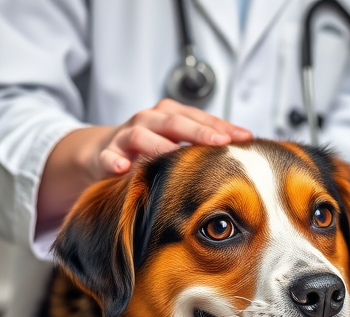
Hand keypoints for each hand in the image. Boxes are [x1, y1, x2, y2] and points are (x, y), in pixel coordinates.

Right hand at [94, 99, 251, 176]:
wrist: (104, 152)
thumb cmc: (152, 147)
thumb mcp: (178, 143)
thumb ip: (204, 146)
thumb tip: (245, 155)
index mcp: (170, 116)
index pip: (200, 118)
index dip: (222, 127)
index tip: (245, 137)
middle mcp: (149, 120)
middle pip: (175, 122)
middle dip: (199, 132)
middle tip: (220, 142)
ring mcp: (126, 136)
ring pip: (141, 135)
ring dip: (158, 144)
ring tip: (175, 155)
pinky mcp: (105, 154)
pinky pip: (108, 157)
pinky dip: (113, 160)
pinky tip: (122, 167)